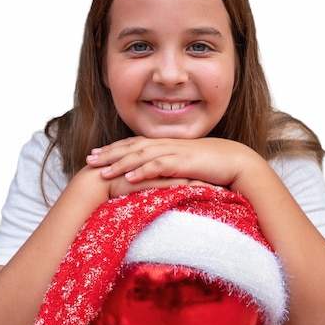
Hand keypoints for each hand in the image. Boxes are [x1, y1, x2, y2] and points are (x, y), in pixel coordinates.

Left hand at [85, 136, 259, 190]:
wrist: (236, 161)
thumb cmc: (211, 165)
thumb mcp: (185, 165)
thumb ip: (168, 169)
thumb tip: (155, 179)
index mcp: (165, 145)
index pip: (133, 145)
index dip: (113, 149)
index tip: (95, 154)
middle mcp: (166, 145)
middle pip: (131, 147)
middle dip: (109, 153)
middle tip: (89, 160)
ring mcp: (174, 151)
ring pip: (141, 156)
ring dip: (120, 163)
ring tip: (101, 172)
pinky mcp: (183, 162)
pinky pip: (159, 166)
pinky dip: (143, 171)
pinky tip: (129, 177)